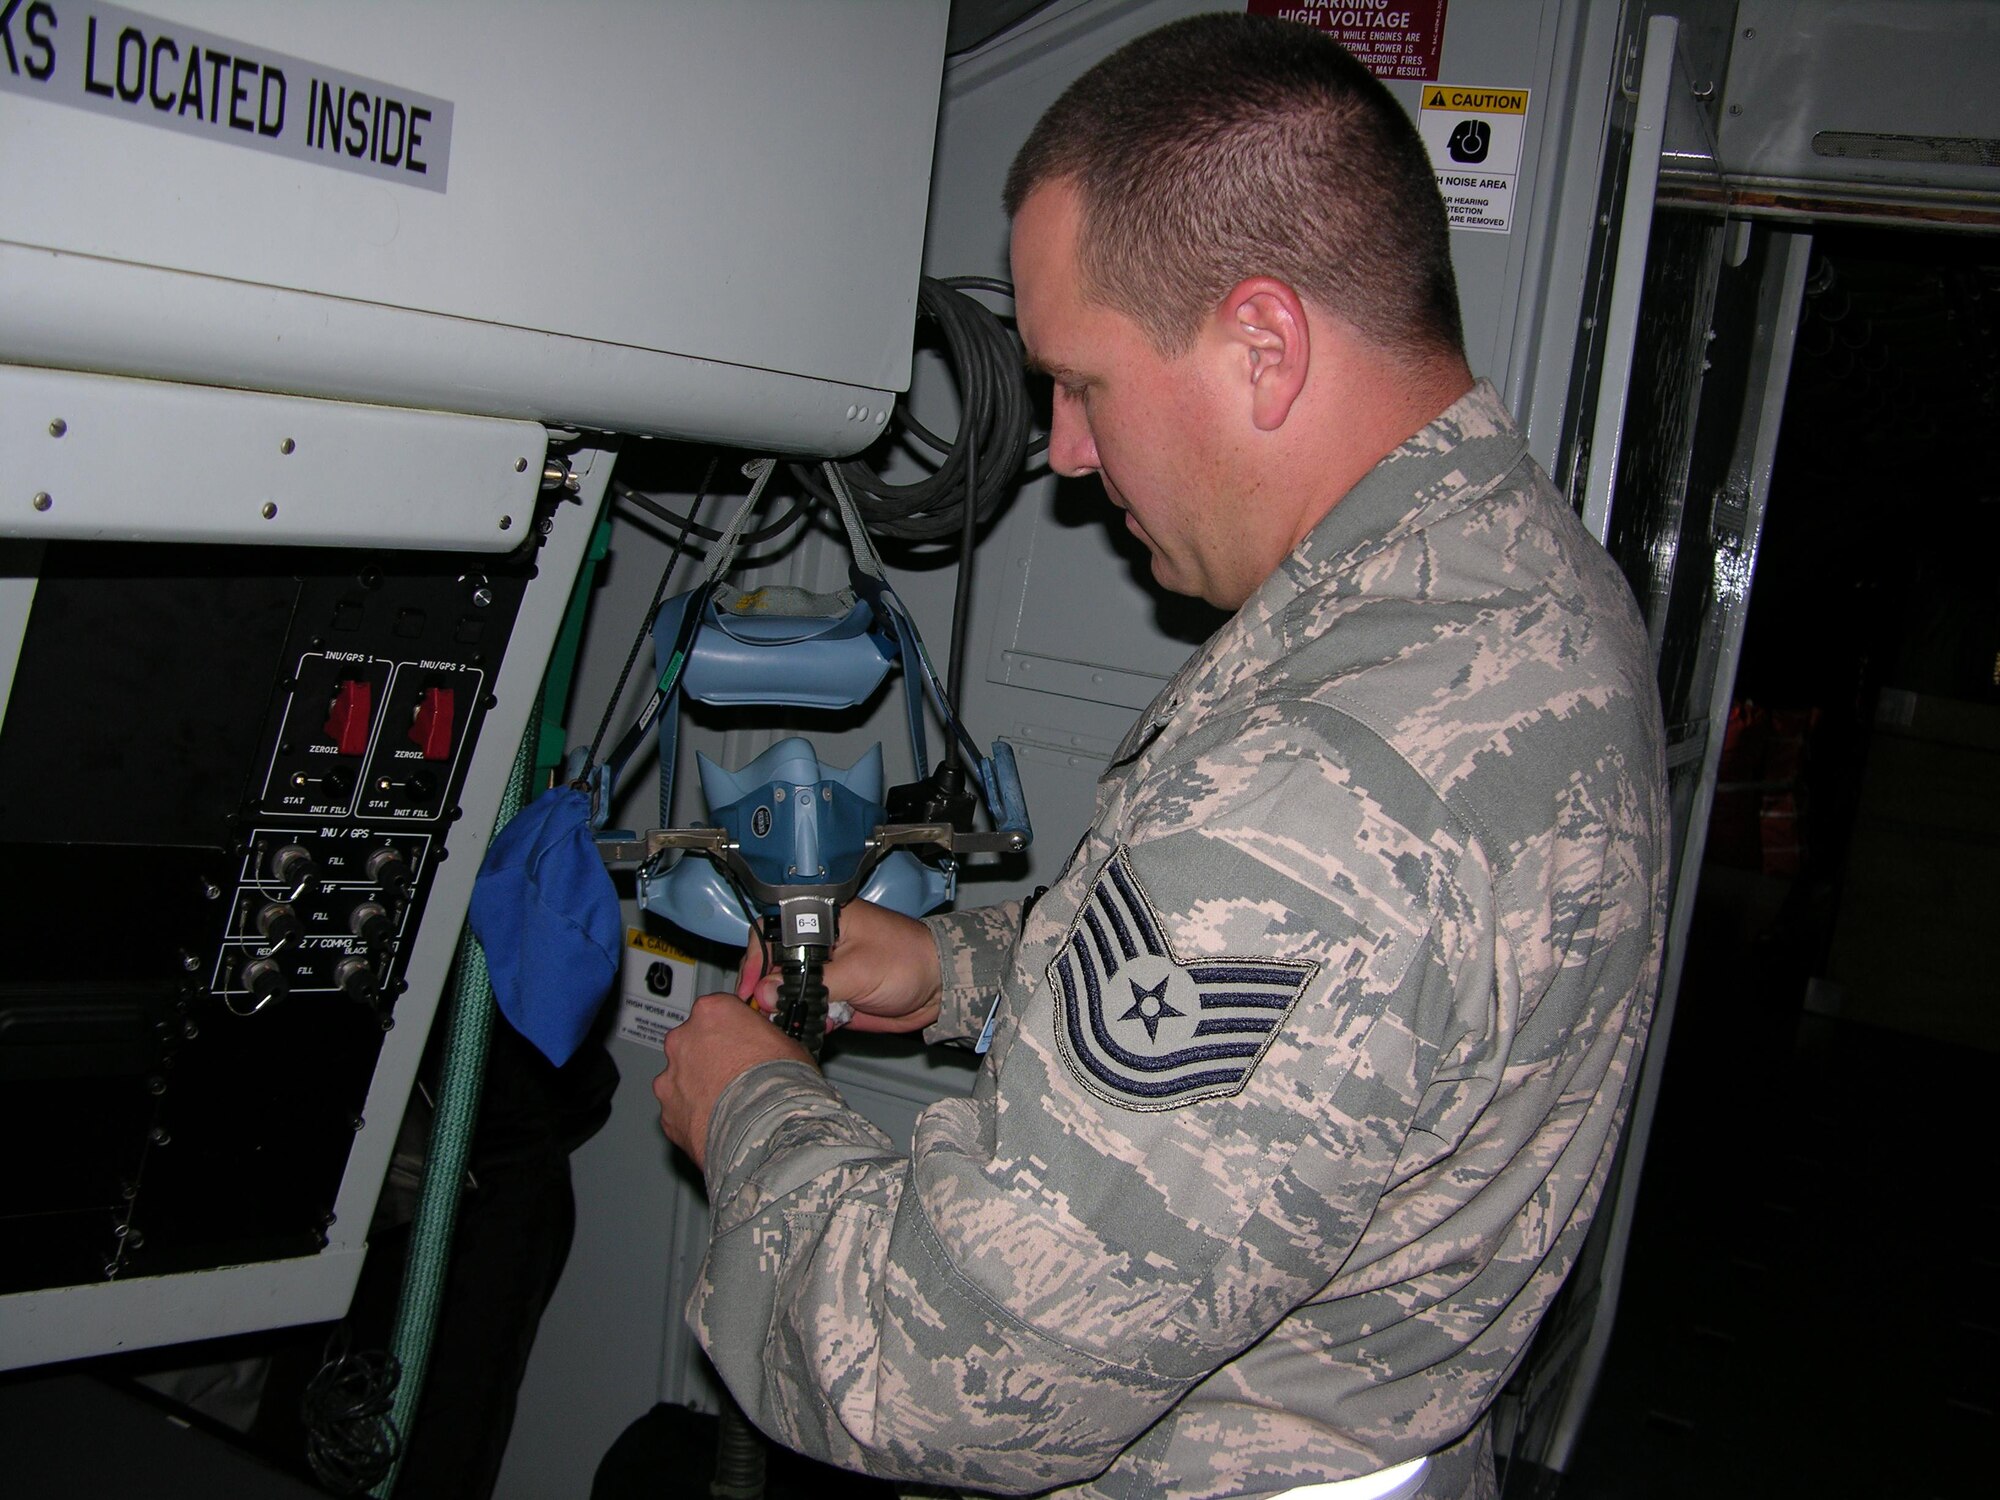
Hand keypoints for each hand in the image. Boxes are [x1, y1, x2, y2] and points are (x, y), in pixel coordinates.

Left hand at [655, 992, 812, 1171]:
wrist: (764, 1130)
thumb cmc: (778, 1085)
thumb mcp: (787, 1044)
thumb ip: (764, 1038)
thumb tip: (767, 1045)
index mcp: (712, 1012)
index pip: (718, 1010)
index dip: (732, 1027)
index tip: (742, 1040)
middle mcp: (683, 1039)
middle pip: (693, 1041)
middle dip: (709, 1056)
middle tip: (736, 1074)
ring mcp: (671, 1076)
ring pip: (682, 1076)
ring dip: (698, 1086)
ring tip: (727, 1104)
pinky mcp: (666, 1111)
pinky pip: (679, 1108)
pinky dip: (693, 1114)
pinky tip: (717, 1123)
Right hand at [738, 898, 942, 1034]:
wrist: (939, 988)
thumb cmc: (910, 960)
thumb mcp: (859, 970)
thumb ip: (812, 983)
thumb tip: (766, 992)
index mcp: (823, 918)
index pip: (772, 931)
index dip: (754, 959)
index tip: (749, 986)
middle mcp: (819, 942)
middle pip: (773, 964)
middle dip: (770, 990)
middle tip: (769, 1009)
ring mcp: (825, 969)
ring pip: (787, 990)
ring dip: (790, 1007)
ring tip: (802, 1017)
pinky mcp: (833, 993)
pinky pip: (808, 1008)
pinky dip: (811, 1018)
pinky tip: (827, 1021)